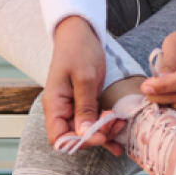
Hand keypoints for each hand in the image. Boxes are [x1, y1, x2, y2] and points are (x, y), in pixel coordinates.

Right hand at [45, 17, 118, 154]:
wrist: (80, 32)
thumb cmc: (79, 50)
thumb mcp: (85, 77)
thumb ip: (85, 107)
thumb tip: (84, 134)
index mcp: (55, 105)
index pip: (59, 139)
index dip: (79, 142)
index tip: (100, 134)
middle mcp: (62, 110)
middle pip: (75, 138)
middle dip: (97, 136)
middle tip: (115, 122)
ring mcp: (74, 107)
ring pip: (87, 132)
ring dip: (105, 132)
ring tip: (121, 122)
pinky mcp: (85, 103)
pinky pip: (94, 122)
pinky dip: (107, 128)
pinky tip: (120, 132)